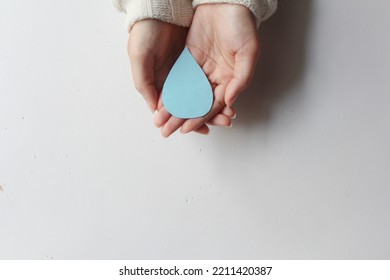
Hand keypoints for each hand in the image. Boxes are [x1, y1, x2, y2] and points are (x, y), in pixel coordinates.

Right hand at [128, 19, 233, 134]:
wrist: (160, 7)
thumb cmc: (144, 32)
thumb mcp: (140, 58)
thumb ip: (144, 84)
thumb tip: (154, 109)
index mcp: (158, 84)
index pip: (175, 108)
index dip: (186, 120)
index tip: (200, 129)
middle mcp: (174, 81)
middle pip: (192, 104)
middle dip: (207, 116)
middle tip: (223, 124)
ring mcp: (187, 71)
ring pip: (203, 94)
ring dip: (215, 105)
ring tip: (229, 115)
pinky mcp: (197, 60)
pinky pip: (209, 78)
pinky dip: (218, 89)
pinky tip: (228, 96)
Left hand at [154, 4, 259, 134]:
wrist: (225, 0)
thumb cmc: (241, 24)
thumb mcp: (249, 51)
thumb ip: (241, 78)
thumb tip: (230, 100)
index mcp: (230, 78)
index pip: (213, 104)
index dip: (200, 117)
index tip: (186, 128)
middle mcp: (215, 76)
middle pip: (197, 102)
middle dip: (183, 118)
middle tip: (168, 132)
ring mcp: (201, 68)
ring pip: (187, 93)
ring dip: (175, 108)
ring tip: (161, 121)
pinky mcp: (189, 58)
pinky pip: (179, 77)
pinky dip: (171, 89)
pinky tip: (162, 101)